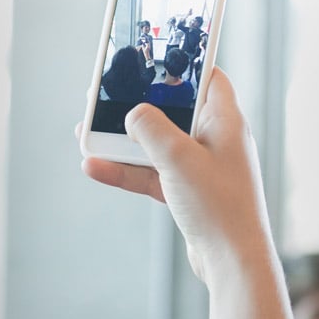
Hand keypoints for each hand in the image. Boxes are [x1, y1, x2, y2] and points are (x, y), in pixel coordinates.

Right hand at [82, 68, 266, 283]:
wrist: (231, 262)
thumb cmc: (218, 206)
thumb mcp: (177, 158)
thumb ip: (151, 128)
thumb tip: (133, 114)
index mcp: (225, 121)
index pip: (206, 77)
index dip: (181, 64)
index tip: (152, 55)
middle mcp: (215, 140)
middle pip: (171, 111)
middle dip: (136, 106)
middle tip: (104, 95)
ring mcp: (200, 168)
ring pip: (155, 144)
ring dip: (122, 142)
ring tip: (86, 134)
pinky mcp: (187, 193)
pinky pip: (150, 173)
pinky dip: (125, 170)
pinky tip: (94, 167)